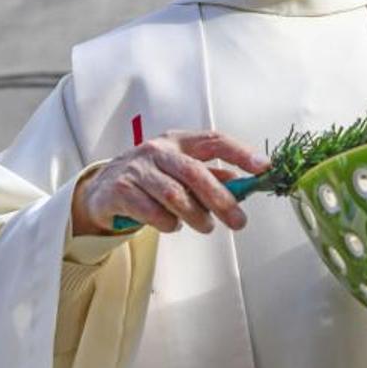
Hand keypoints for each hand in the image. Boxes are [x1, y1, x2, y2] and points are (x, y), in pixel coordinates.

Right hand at [71, 130, 269, 235]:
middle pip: (195, 172)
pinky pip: (152, 212)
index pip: (213, 141)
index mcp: (177, 141)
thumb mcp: (179, 171)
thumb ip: (209, 176)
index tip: (263, 168)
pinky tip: (172, 225)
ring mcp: (137, 169)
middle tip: (239, 221)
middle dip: (221, 199)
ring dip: (196, 216)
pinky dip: (169, 224)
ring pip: (174, 195)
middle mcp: (157, 150)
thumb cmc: (150, 178)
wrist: (102, 189)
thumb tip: (243, 184)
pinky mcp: (121, 191)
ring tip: (205, 226)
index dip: (240, 153)